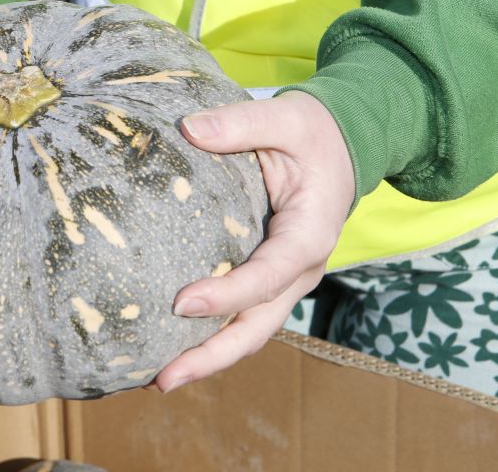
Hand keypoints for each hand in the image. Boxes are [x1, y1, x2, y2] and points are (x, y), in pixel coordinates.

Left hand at [152, 90, 355, 392]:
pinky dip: (209, 337)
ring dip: (207, 358)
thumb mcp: (285, 118)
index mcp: (309, 235)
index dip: (227, 295)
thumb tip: (187, 129)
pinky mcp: (269, 279)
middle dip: (211, 356)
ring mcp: (286, 281)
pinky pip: (241, 316)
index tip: (181, 304)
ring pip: (249, 331)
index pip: (267, 275)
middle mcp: (300, 269)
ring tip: (154, 379)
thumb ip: (240, 123)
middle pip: (257, 326)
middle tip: (161, 379)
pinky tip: (167, 348)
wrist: (343, 145)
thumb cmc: (313, 132)